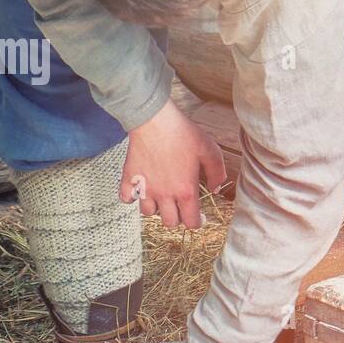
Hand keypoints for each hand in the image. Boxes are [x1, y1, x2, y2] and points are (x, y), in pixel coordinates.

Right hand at [120, 98, 227, 228]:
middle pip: (169, 222)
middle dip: (177, 217)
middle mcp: (165, 195)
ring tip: (160, 196)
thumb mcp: (209, 150)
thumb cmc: (183, 133)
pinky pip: (126, 199)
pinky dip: (131, 197)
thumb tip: (216, 188)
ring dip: (155, 208)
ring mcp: (145, 188)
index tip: (198, 216)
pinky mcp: (129, 178)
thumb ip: (217, 172)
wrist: (155, 119)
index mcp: (186, 191)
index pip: (191, 222)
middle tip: (180, 206)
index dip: (197, 222)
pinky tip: (140, 189)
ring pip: (147, 213)